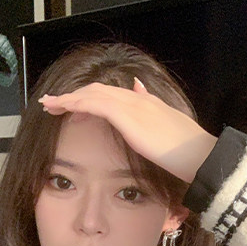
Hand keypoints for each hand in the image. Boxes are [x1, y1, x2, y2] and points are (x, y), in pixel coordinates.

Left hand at [39, 79, 217, 183]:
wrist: (197, 154)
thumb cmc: (186, 152)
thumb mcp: (167, 130)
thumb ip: (153, 114)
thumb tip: (140, 92)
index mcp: (146, 104)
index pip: (113, 96)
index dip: (92, 99)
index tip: (75, 107)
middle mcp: (137, 99)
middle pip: (98, 91)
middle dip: (75, 96)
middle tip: (54, 103)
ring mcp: (131, 104)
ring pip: (92, 94)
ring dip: (68, 98)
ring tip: (49, 105)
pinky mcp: (126, 114)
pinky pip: (93, 102)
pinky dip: (75, 102)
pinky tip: (62, 108)